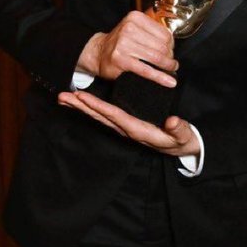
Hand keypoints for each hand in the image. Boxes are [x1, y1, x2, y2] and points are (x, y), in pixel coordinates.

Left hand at [58, 90, 199, 156]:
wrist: (183, 149)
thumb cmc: (183, 140)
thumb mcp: (184, 136)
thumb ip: (179, 129)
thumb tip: (173, 121)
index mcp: (138, 130)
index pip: (114, 116)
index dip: (97, 106)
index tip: (81, 97)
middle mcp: (127, 130)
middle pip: (100, 117)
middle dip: (81, 107)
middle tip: (62, 97)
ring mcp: (125, 129)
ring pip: (99, 117)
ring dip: (81, 108)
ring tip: (64, 99)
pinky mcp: (126, 126)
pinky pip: (105, 117)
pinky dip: (91, 109)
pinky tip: (82, 104)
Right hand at [78, 11, 177, 85]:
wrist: (98, 52)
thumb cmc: (120, 42)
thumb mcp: (133, 28)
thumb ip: (151, 31)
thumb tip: (173, 43)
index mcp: (135, 18)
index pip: (164, 33)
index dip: (172, 45)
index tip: (170, 51)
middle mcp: (129, 29)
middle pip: (162, 46)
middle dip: (170, 57)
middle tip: (171, 63)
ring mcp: (123, 44)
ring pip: (156, 58)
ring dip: (168, 66)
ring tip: (171, 70)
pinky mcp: (121, 60)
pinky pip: (146, 70)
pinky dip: (160, 77)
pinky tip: (169, 82)